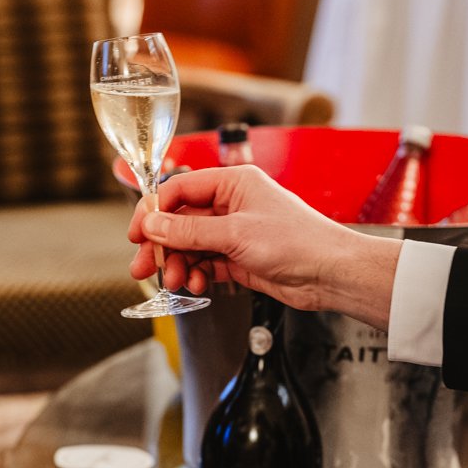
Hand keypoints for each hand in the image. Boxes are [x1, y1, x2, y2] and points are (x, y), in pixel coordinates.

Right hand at [129, 165, 362, 309]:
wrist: (330, 274)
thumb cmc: (297, 242)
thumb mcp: (235, 234)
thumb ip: (189, 230)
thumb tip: (152, 223)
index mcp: (233, 183)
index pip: (180, 189)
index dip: (154, 210)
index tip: (137, 234)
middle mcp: (232, 204)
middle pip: (181, 220)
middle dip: (162, 244)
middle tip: (144, 266)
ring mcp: (235, 232)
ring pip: (191, 245)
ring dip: (179, 263)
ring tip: (176, 281)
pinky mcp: (239, 257)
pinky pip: (205, 263)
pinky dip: (197, 274)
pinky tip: (197, 284)